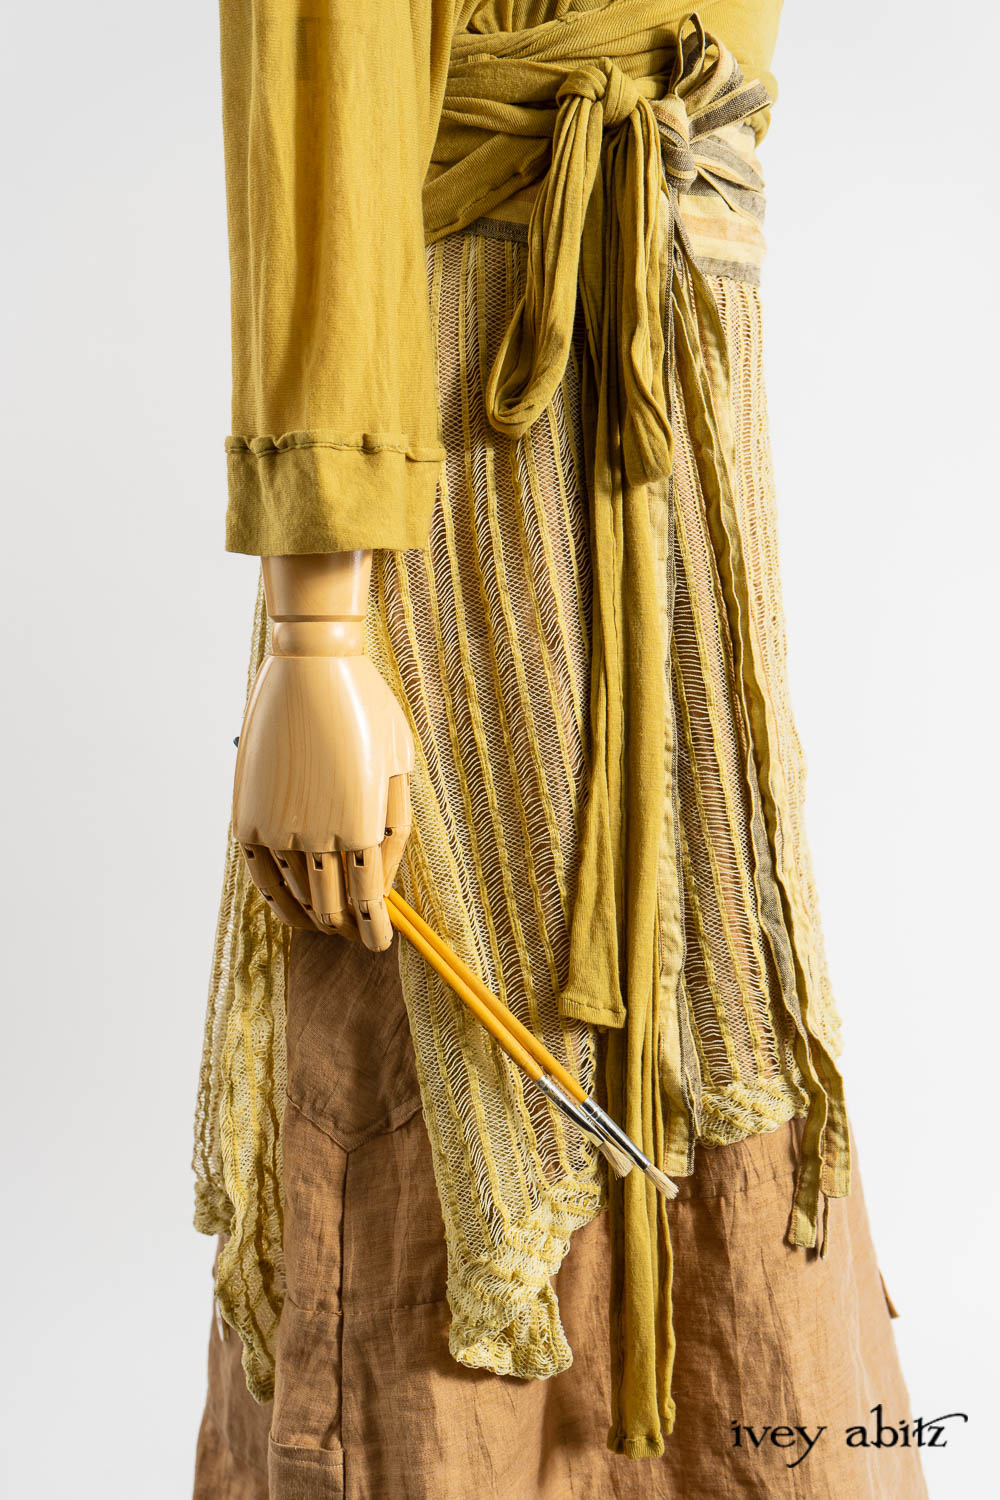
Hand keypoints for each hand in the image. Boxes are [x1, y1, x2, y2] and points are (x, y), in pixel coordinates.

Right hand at [231, 552, 413, 951]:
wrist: (311, 664)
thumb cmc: (367, 709)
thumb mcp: (399, 764)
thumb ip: (394, 826)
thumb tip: (385, 880)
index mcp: (363, 823)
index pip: (368, 902)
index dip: (374, 930)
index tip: (379, 944)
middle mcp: (318, 833)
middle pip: (331, 904)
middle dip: (345, 925)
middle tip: (354, 932)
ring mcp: (278, 825)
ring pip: (294, 894)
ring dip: (312, 915)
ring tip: (324, 925)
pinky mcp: (248, 813)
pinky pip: (258, 873)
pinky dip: (274, 897)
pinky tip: (287, 909)